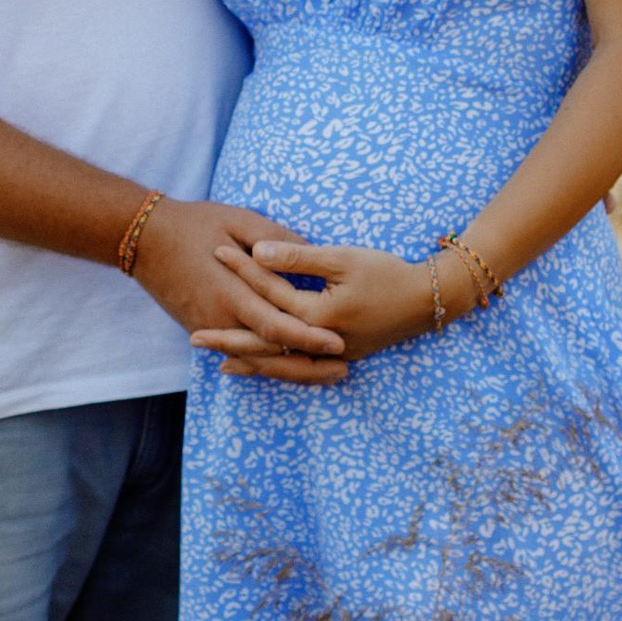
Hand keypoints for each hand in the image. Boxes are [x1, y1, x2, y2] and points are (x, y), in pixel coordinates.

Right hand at [129, 198, 350, 384]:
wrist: (144, 239)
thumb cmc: (194, 224)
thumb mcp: (239, 220)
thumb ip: (276, 239)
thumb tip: (313, 249)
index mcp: (231, 293)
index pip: (276, 326)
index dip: (308, 338)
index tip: (339, 344)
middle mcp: (220, 319)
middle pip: (270, 355)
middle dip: (309, 366)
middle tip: (344, 369)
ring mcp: (210, 328)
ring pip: (256, 360)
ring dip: (292, 370)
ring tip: (327, 372)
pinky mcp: (203, 329)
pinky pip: (240, 354)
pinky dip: (267, 363)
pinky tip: (292, 366)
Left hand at [205, 237, 456, 371]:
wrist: (428, 300)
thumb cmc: (387, 273)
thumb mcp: (344, 258)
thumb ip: (300, 257)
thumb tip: (258, 251)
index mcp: (318, 316)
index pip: (270, 293)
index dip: (243, 270)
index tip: (216, 252)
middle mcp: (320, 342)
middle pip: (264, 343)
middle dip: (228, 339)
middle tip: (193, 337)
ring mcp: (330, 354)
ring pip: (280, 364)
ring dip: (248, 361)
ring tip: (218, 360)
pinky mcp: (340, 357)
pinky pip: (298, 368)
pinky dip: (276, 368)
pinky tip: (260, 366)